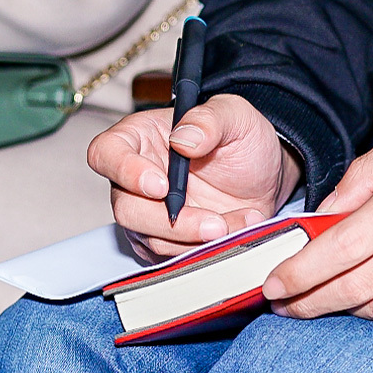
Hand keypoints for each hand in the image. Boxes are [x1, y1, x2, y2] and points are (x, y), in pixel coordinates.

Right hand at [87, 93, 301, 256]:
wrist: (265, 176)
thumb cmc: (242, 140)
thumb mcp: (235, 115)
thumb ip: (209, 119)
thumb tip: (184, 139)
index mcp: (140, 138)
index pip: (106, 153)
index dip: (125, 171)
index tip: (161, 186)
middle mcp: (136, 178)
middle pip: (126, 209)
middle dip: (170, 222)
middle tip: (213, 222)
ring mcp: (150, 213)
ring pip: (151, 239)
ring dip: (196, 239)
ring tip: (236, 223)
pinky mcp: (168, 240)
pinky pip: (173, 257)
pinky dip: (204, 251)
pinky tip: (234, 232)